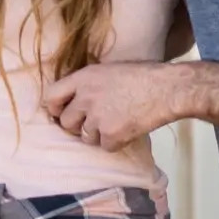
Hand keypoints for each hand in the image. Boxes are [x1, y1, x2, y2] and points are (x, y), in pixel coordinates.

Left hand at [43, 62, 182, 152]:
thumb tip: (75, 98)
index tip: (59, 112)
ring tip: (116, 123)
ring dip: (97, 135)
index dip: (54, 107)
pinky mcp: (111, 135)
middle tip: (94, 122)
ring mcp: (97, 118)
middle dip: (77, 125)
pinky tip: (127, 130)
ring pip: (85, 137)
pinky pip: (104, 147)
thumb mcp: (108, 70)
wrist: (167, 89)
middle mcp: (85, 98)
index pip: (51, 96)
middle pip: (66, 121)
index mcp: (83, 78)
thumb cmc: (143, 75)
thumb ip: (88, 84)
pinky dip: (115, 143)